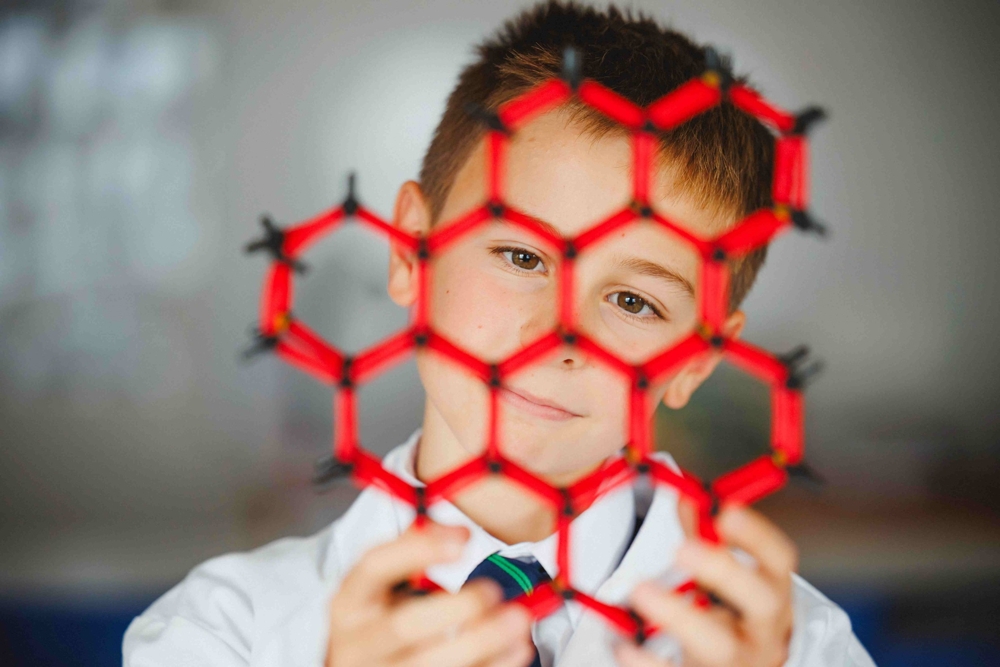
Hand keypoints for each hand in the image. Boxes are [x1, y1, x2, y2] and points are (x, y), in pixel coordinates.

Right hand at [326, 523, 534, 666]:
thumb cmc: (375, 624)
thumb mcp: (381, 586)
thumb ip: (414, 550)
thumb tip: (459, 532)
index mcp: (349, 602)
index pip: (375, 567)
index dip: (419, 550)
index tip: (462, 540)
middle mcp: (357, 642)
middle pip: (403, 626)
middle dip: (456, 607)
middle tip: (493, 591)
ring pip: (429, 664)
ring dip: (481, 641)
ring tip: (517, 619)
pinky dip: (492, 666)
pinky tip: (515, 649)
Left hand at [616, 505, 796, 666]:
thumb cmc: (733, 621)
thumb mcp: (728, 581)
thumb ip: (704, 537)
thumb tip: (685, 496)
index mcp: (771, 592)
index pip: (778, 559)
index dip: (755, 534)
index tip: (725, 511)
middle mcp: (763, 630)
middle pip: (760, 601)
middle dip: (722, 571)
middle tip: (681, 549)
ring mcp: (738, 662)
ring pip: (719, 646)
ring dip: (679, 615)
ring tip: (642, 591)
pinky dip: (645, 661)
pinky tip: (622, 643)